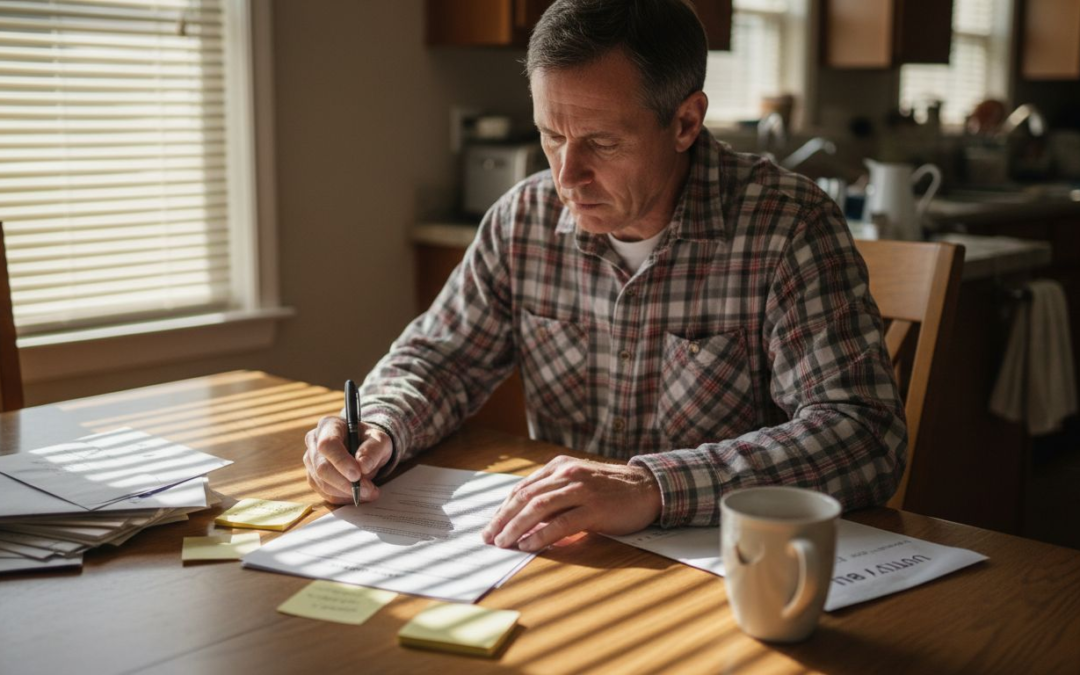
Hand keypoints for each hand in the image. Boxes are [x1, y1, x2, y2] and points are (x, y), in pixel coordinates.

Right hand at [303, 415, 391, 504]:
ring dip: (346, 492)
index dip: (341, 461)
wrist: (364, 449)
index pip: (327, 444)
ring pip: (322, 483)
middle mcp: (314, 441)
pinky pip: (324, 493)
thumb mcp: (380, 441)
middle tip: (369, 489)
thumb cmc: (370, 442)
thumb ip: (373, 451)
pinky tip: (358, 494)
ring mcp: (311, 460)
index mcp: (329, 425)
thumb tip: (363, 467)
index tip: (357, 474)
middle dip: (346, 483)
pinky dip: (342, 497)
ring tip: (369, 492)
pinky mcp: (313, 476)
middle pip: (322, 467)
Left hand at [481, 456, 661, 552]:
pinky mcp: (595, 508)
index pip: (523, 488)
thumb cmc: (609, 490)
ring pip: (539, 507)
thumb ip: (553, 496)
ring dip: (516, 527)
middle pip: (525, 497)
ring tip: (503, 543)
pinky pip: (562, 522)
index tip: (491, 526)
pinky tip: (528, 545)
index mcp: (559, 466)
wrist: (646, 488)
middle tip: (489, 537)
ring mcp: (581, 489)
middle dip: (503, 519)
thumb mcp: (577, 483)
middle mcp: (567, 473)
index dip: (503, 509)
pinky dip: (542, 535)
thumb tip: (524, 521)